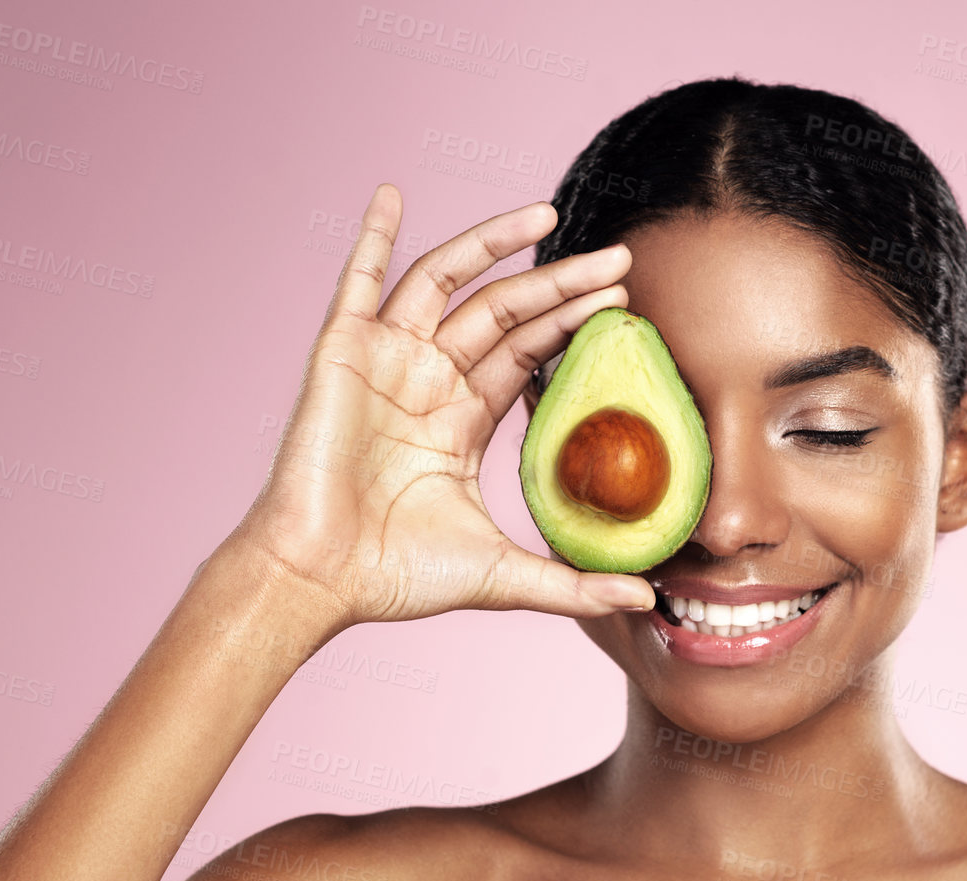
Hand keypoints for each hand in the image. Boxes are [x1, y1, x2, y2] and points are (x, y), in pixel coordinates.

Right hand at [227, 183, 654, 627]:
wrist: (320, 578)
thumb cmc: (397, 577)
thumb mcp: (502, 576)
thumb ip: (573, 584)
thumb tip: (646, 600)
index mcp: (461, 420)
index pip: (527, 353)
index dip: (570, 324)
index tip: (621, 302)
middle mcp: (428, 382)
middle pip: (503, 311)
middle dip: (560, 283)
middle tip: (618, 259)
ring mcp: (385, 362)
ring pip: (446, 282)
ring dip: (493, 244)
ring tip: (547, 215)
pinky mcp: (342, 354)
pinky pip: (358, 282)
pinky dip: (371, 237)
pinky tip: (392, 194)